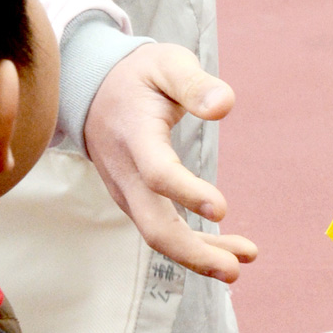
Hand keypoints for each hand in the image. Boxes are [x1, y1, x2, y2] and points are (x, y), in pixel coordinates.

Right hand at [83, 45, 257, 284]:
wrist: (91, 90)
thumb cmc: (139, 76)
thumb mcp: (166, 63)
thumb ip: (195, 83)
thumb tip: (225, 105)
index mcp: (135, 135)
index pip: (157, 172)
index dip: (187, 192)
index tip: (222, 209)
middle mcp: (126, 172)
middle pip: (154, 225)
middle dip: (194, 252)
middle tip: (235, 269)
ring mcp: (127, 192)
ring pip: (159, 235)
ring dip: (199, 255)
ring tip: (241, 263)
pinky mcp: (136, 201)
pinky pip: (163, 230)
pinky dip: (195, 245)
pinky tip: (230, 250)